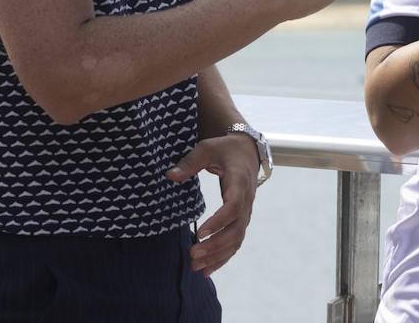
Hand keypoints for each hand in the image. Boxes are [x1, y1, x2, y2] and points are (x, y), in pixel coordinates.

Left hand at [166, 134, 261, 274]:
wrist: (247, 151)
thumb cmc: (225, 149)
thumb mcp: (208, 148)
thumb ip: (190, 162)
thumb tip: (170, 176)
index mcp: (240, 181)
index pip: (234, 206)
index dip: (219, 221)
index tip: (200, 232)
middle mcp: (247, 200)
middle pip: (236, 229)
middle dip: (215, 245)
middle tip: (193, 253)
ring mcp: (246, 212)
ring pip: (236, 239)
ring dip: (218, 255)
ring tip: (196, 265)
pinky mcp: (241, 219)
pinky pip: (235, 242)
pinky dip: (223, 257)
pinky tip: (207, 269)